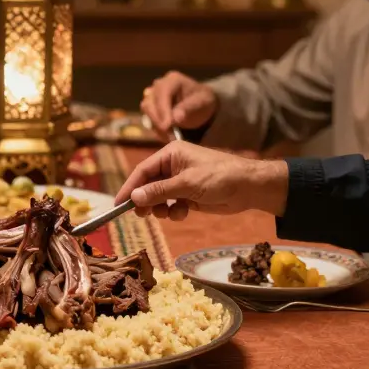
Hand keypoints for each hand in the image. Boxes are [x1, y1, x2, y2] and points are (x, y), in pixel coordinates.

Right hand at [114, 141, 288, 219]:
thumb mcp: (187, 183)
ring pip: (158, 197)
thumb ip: (159, 191)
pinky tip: (183, 212)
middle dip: (145, 200)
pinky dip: (174, 211)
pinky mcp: (188, 195)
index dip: (130, 188)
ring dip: (160, 208)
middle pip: (148, 185)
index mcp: (170, 154)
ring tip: (167, 213)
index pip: (142, 171)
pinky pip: (171, 205)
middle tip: (142, 215)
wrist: (249, 188)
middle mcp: (173, 166)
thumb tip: (134, 198)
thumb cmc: (220, 177)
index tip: (118, 204)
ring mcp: (180, 181)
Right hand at [141, 71, 217, 136]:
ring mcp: (152, 95)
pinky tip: (168, 135)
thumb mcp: (202, 102)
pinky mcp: (149, 107)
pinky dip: (156, 129)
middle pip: (149, 102)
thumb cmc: (202, 101)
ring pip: (146, 111)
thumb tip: (175, 118)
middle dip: (158, 120)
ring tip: (171, 135)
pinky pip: (147, 119)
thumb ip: (189, 107)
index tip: (167, 126)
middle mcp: (159, 85)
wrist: (199, 106)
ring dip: (156, 125)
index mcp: (173, 79)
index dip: (163, 110)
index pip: (162, 93)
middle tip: (169, 134)